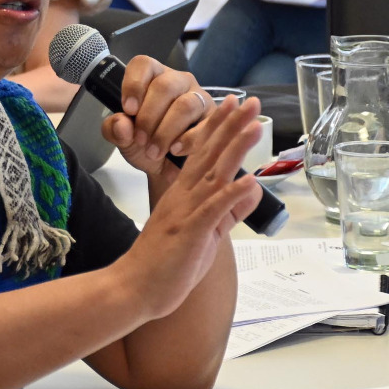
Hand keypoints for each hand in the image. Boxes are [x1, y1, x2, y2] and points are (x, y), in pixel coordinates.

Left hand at [101, 56, 214, 178]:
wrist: (166, 171)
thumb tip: (121, 123)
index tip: (128, 109)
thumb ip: (114, 130)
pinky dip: (187, 141)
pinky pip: (205, 125)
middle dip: (148, 116)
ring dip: (166, 131)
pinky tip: (175, 150)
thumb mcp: (123, 139)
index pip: (143, 64)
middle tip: (140, 139)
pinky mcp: (215, 118)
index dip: (134, 84)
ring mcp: (199, 98)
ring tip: (154, 151)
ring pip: (185, 105)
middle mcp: (177, 82)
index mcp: (152, 78)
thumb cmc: (145, 145)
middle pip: (164, 86)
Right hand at [115, 95, 263, 320]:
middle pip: (211, 154)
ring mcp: (186, 212)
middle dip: (231, 125)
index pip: (205, 154)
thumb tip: (251, 188)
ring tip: (254, 125)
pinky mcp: (189, 232)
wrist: (134, 287)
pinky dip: (230, 194)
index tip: (234, 105)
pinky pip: (212, 210)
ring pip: (214, 174)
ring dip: (235, 148)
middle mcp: (185, 196)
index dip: (220, 128)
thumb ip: (228, 212)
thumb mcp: (206, 234)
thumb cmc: (164, 263)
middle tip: (250, 100)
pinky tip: (248, 179)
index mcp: (185, 195)